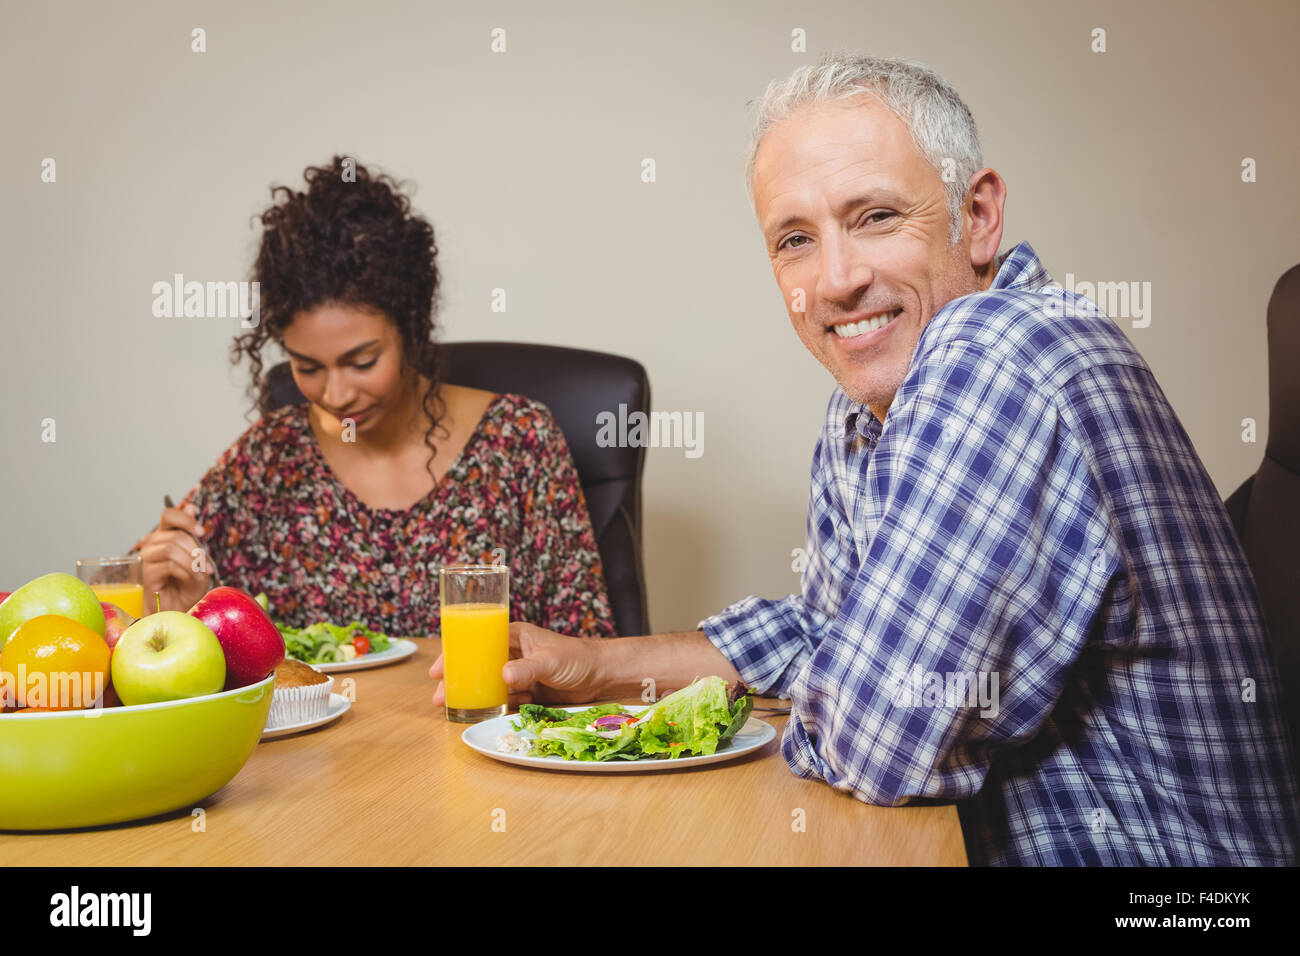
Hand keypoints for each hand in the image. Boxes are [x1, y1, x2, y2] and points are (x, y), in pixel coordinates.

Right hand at [138, 502, 212, 613]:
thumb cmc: (188, 585)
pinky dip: (186, 571)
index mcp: (165, 536)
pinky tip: (191, 579)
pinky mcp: (145, 574)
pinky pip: (169, 564)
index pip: (169, 515)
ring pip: (171, 548)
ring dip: (192, 562)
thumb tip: (190, 505)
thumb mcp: (198, 558)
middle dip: (196, 550)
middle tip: (206, 566)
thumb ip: (194, 535)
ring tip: (200, 574)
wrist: (180, 610)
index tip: (201, 532)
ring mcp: (146, 559)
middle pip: (175, 534)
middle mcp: (152, 544)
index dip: (186, 519)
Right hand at [429, 620, 603, 707]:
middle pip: (478, 666)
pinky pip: (506, 700)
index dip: (456, 654)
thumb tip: (503, 676)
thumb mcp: (550, 661)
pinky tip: (484, 714)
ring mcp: (519, 674)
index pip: (477, 642)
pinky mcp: (528, 692)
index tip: (438, 670)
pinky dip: (495, 706)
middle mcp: (512, 654)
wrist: (601, 675)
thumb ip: (527, 669)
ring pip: (490, 685)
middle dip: (459, 680)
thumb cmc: (577, 657)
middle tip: (439, 696)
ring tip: (453, 710)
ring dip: (474, 696)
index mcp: (514, 636)